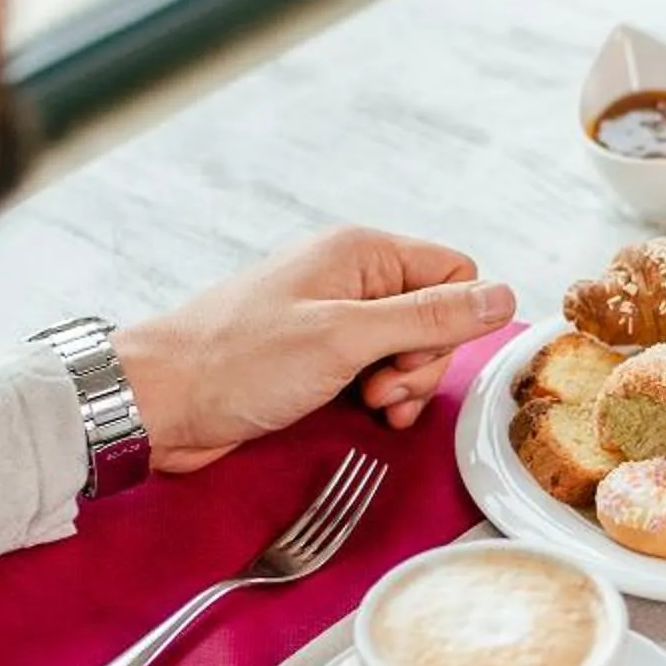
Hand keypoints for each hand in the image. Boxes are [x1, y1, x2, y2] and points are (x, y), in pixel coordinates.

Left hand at [114, 227, 514, 474]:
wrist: (161, 401)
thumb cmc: (237, 362)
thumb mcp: (345, 338)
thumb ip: (429, 317)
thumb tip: (504, 296)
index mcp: (361, 254)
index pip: (456, 273)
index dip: (451, 322)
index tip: (409, 356)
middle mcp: (352, 278)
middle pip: (437, 316)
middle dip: (422, 362)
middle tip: (379, 388)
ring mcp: (335, 318)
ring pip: (411, 348)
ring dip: (403, 384)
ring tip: (367, 403)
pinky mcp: (320, 355)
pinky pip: (379, 369)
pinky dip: (381, 395)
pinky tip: (363, 412)